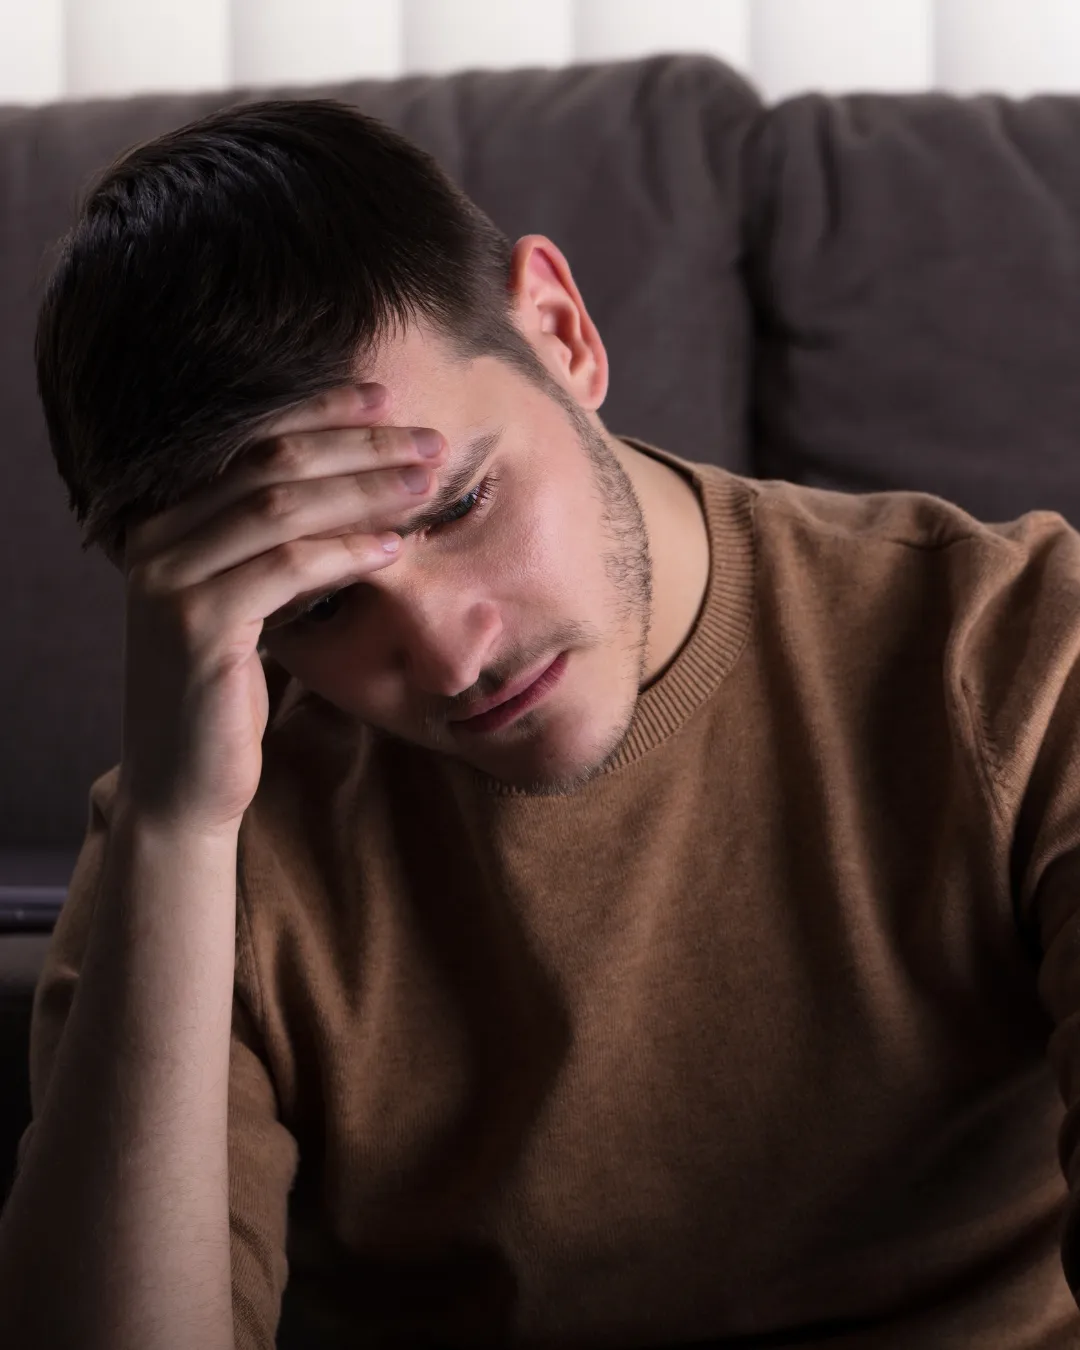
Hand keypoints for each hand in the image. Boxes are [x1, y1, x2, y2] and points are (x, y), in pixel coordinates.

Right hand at [115, 383, 445, 837]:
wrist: (185, 782)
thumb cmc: (229, 692)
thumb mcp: (256, 603)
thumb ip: (282, 544)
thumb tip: (365, 485)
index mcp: (166, 520)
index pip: (251, 443)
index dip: (322, 413)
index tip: (389, 401)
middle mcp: (154, 537)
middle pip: (271, 463)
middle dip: (359, 445)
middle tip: (429, 441)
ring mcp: (166, 579)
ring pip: (281, 507)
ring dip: (365, 489)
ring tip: (425, 485)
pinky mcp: (194, 626)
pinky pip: (286, 568)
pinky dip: (346, 551)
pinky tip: (394, 547)